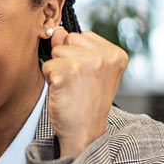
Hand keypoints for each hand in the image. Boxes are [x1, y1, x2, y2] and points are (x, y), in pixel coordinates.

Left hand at [41, 29, 127, 157]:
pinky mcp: (68, 71)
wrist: (84, 133)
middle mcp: (105, 56)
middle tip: (76, 83)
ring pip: (56, 52)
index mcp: (116, 54)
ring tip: (70, 88)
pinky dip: (49, 79)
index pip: (83, 35)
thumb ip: (75, 48)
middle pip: (69, 39)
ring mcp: (88, 62)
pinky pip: (47, 65)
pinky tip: (63, 92)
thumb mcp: (88, 72)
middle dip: (66, 59)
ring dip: (57, 70)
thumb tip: (57, 31)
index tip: (86, 77)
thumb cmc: (86, 104)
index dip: (77, 55)